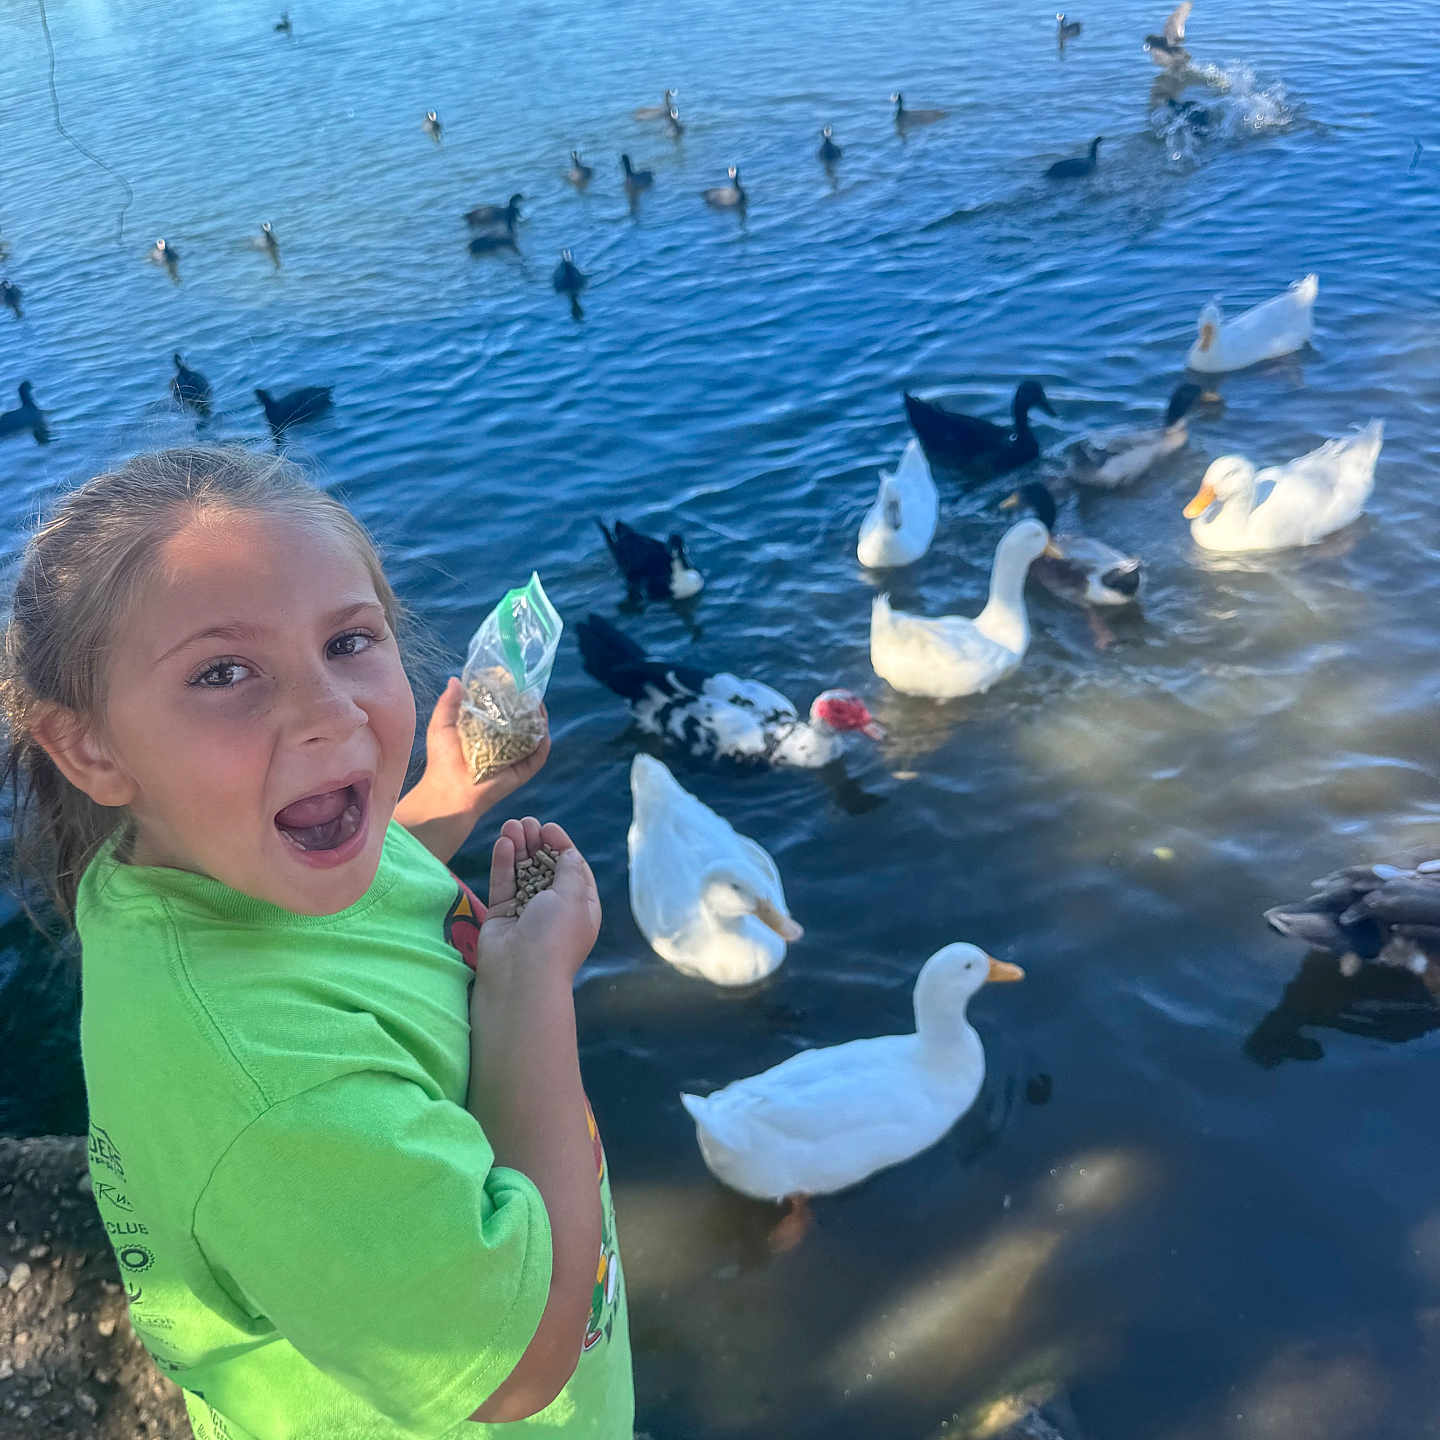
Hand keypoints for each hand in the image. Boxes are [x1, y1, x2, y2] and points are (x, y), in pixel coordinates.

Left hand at [394, 679, 550, 863]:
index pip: (499, 712)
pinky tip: (542, 725)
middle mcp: (500, 745)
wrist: (449, 791)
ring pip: (533, 736)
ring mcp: (513, 758)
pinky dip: (543, 741)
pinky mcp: (522, 771)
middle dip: (526, 706)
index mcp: (483, 734)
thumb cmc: (442, 760)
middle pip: (520, 722)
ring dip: (539, 720)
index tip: (511, 681)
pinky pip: (538, 755)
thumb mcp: (441, 724)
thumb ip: (448, 702)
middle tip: (529, 690)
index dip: (507, 697)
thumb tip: (455, 679)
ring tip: (538, 703)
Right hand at [479, 818, 600, 985]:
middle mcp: (555, 909)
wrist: (521, 974)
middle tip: (527, 822)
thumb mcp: (572, 896)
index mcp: (581, 908)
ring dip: (518, 847)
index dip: (562, 846)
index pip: (573, 869)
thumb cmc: (555, 935)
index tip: (549, 827)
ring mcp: (527, 912)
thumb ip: (569, 870)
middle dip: (537, 843)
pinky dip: (503, 863)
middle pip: (545, 867)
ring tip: (511, 824)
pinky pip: (503, 883)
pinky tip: (503, 842)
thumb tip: (568, 852)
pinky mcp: (502, 914)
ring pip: (522, 872)